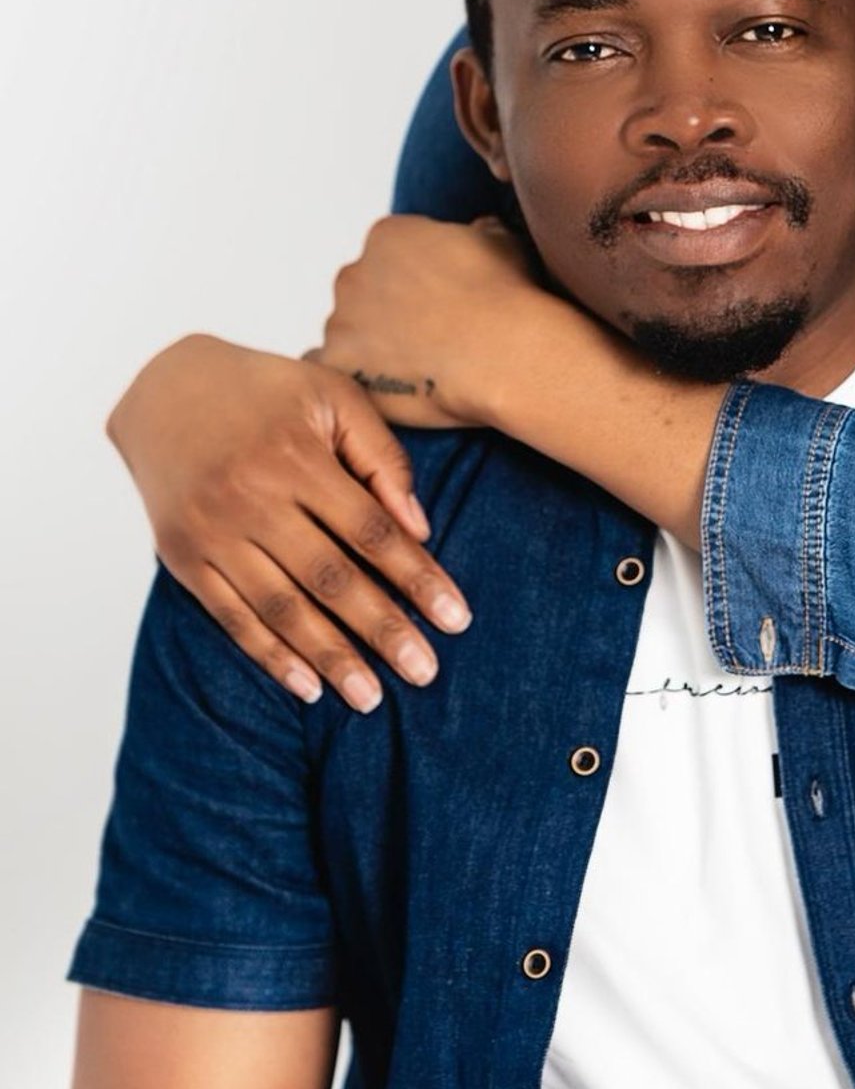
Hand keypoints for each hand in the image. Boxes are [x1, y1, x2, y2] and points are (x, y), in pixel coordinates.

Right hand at [108, 337, 472, 709]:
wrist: (164, 389)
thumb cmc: (267, 390)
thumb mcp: (332, 396)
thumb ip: (382, 458)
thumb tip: (421, 528)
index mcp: (296, 457)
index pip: (371, 530)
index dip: (416, 577)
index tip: (456, 619)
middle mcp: (251, 498)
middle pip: (331, 579)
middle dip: (382, 630)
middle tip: (425, 673)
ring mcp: (212, 532)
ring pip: (281, 608)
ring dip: (330, 657)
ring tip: (371, 698)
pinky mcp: (183, 557)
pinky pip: (231, 617)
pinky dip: (270, 656)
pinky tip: (308, 686)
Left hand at [316, 215, 550, 432]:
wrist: (502, 351)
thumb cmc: (505, 297)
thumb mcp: (502, 241)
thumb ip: (478, 232)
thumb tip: (479, 231)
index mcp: (388, 235)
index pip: (391, 252)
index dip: (418, 276)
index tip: (440, 297)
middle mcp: (354, 272)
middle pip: (363, 289)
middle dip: (388, 307)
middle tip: (428, 332)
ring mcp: (341, 320)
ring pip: (349, 330)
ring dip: (372, 343)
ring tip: (416, 364)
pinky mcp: (339, 364)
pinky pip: (332, 367)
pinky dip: (355, 373)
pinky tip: (388, 382)